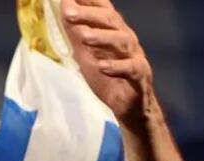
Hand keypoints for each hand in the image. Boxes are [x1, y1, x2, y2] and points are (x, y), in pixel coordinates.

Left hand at [62, 0, 153, 126]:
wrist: (129, 106)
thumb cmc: (108, 76)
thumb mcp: (86, 54)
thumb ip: (77, 34)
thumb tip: (64, 11)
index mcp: (114, 32)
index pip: (103, 10)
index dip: (90, 0)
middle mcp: (126, 39)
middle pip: (111, 21)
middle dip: (90, 15)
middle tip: (69, 12)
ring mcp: (134, 56)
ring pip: (122, 41)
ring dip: (103, 37)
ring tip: (84, 36)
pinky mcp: (139, 76)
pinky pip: (130, 69)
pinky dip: (116, 67)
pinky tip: (102, 66)